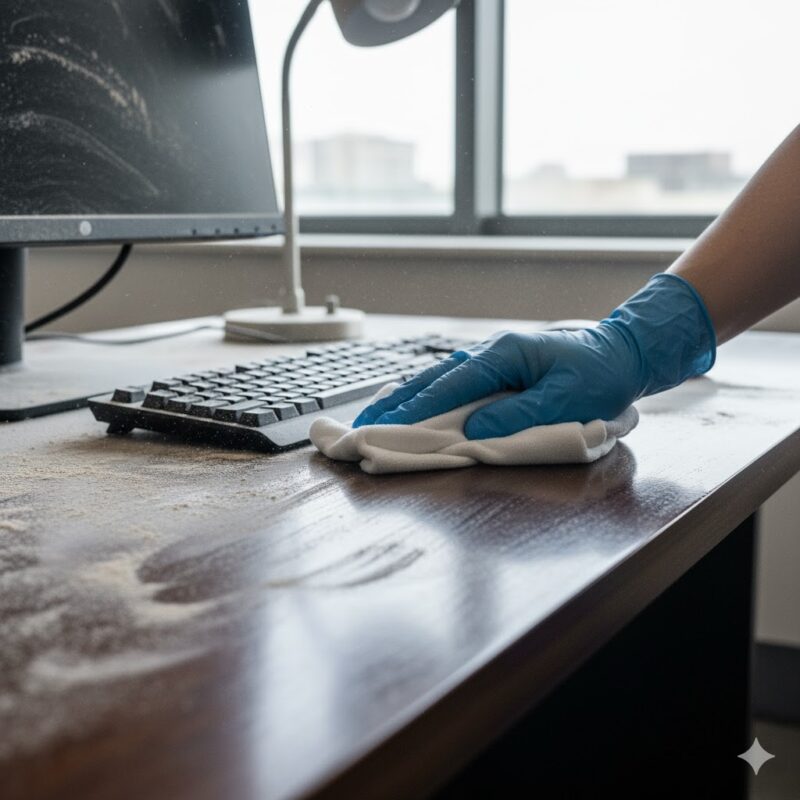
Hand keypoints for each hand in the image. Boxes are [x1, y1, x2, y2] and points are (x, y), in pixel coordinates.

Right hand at [353, 273, 716, 438]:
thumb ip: (518, 415)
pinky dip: (428, 395)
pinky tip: (413, 404)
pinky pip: (454, 382)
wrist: (624, 351)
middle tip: (363, 425)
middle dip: (397, 403)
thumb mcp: (566, 399)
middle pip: (433, 379)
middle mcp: (491, 352)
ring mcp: (492, 359)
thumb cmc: (600, 374)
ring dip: (407, 399)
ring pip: (439, 378)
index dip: (416, 410)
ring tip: (377, 417)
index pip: (449, 386)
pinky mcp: (498, 369)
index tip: (386, 428)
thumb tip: (473, 430)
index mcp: (503, 354)